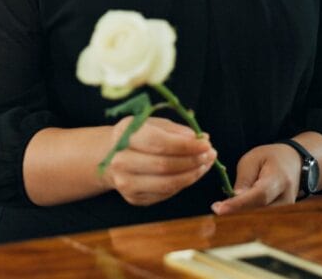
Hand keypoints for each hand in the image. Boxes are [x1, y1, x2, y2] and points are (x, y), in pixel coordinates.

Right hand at [102, 116, 216, 206]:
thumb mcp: (154, 124)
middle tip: (210, 154)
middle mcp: (120, 160)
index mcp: (124, 135)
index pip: (159, 142)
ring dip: (192, 175)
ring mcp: (125, 182)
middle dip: (192, 161)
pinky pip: (166, 193)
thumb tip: (200, 139)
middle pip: (164, 165)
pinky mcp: (134, 198)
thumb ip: (176, 131)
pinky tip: (193, 173)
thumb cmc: (138, 136)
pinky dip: (184, 184)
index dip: (186, 145)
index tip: (206, 144)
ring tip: (205, 164)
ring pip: (167, 183)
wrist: (111, 156)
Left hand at [210, 143, 301, 214]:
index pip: (259, 195)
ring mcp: (287, 210)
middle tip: (216, 210)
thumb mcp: (253, 159)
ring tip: (224, 210)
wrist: (294, 163)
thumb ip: (244, 179)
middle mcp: (287, 198)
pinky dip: (248, 217)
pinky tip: (235, 214)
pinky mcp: (283, 216)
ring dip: (241, 216)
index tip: (219, 209)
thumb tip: (234, 198)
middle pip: (259, 211)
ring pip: (261, 218)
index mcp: (279, 178)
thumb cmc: (271, 158)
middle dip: (236, 213)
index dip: (239, 204)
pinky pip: (263, 219)